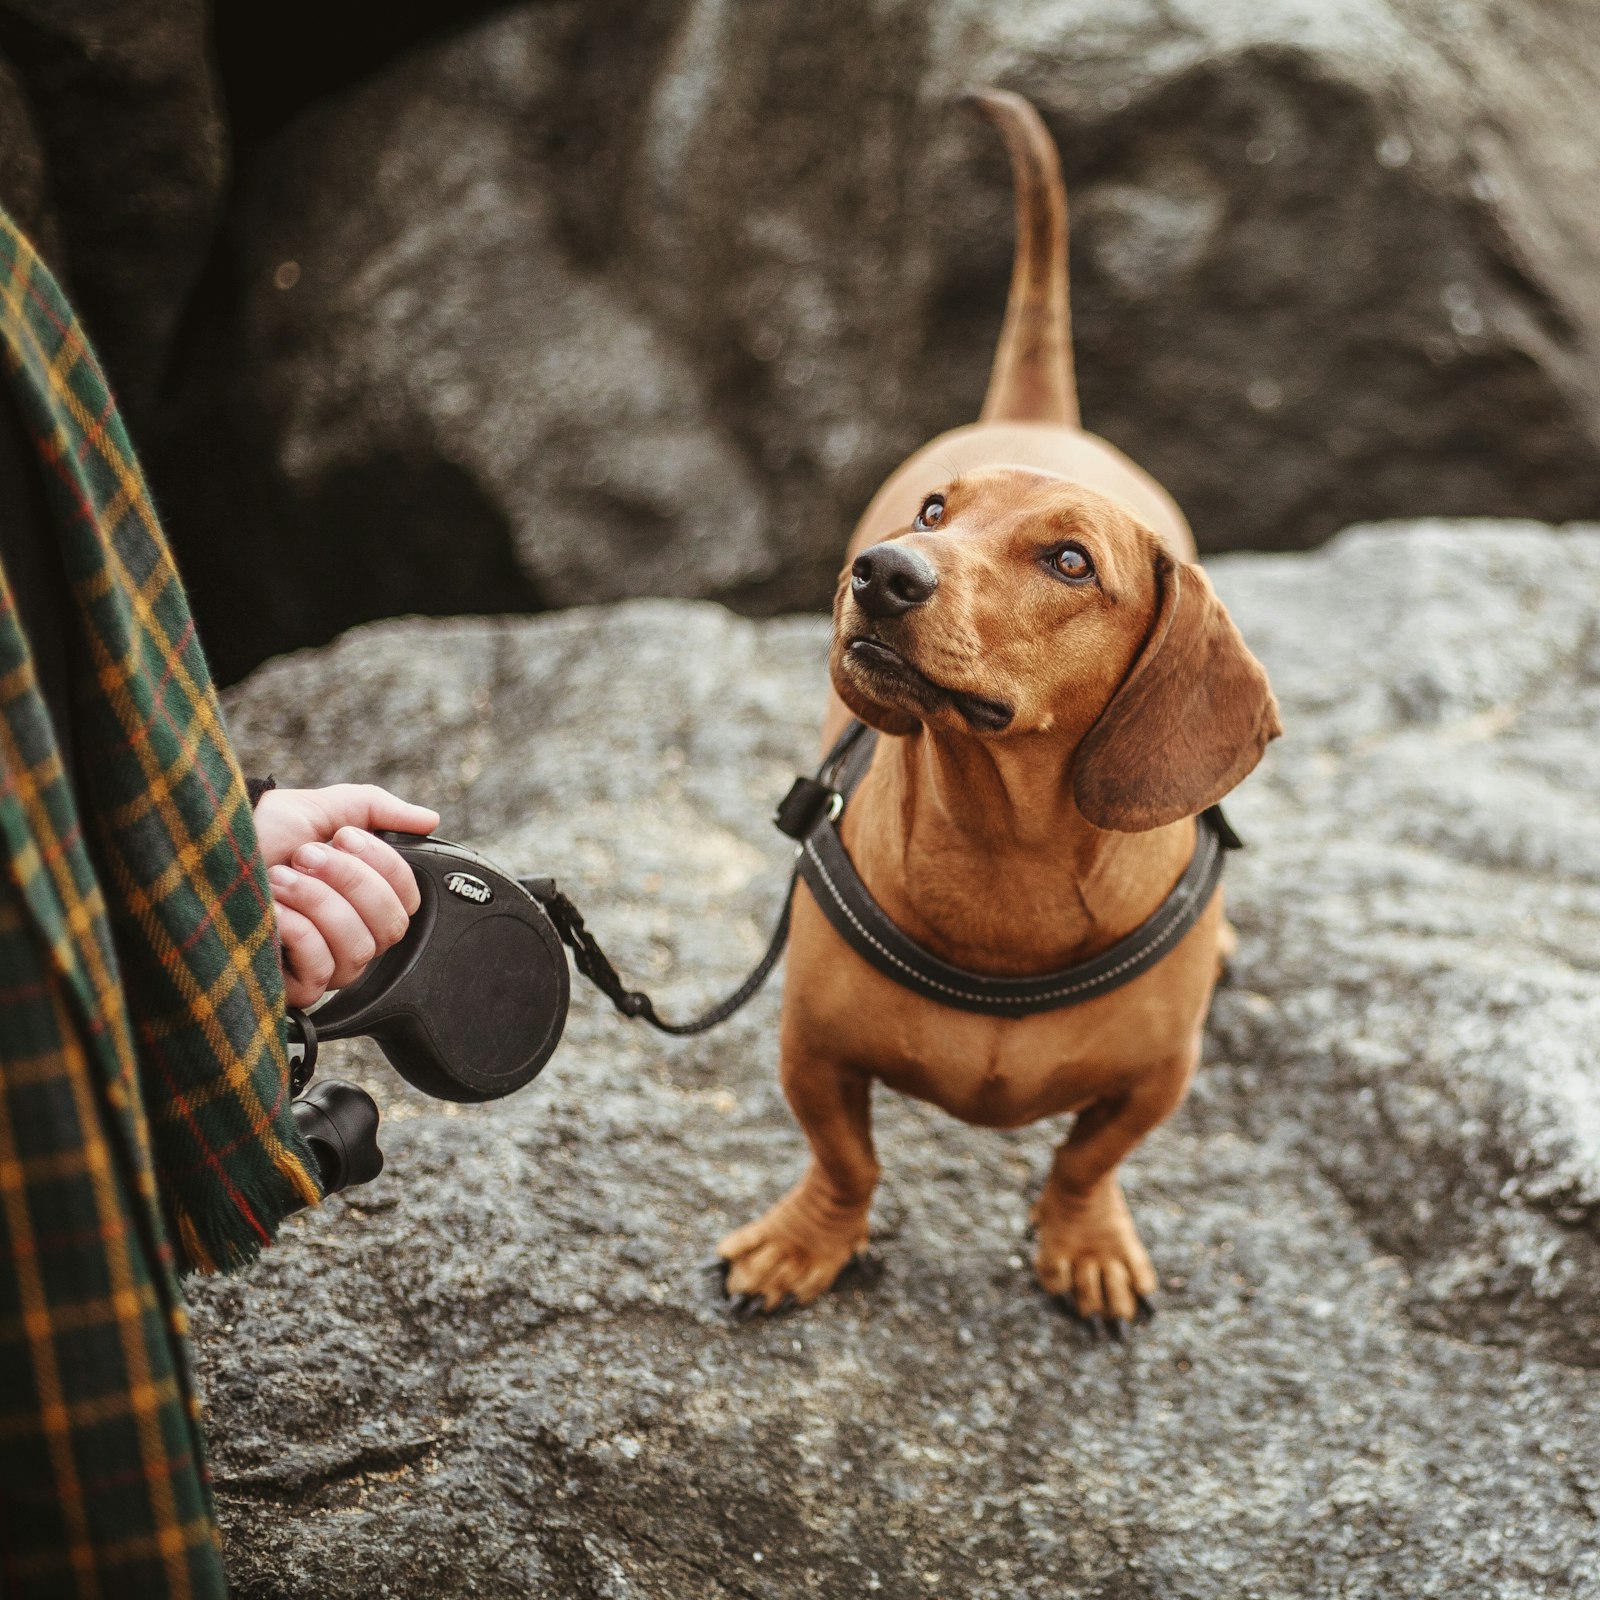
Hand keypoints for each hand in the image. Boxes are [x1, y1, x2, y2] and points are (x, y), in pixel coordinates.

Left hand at [254, 784, 440, 1007]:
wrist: (199, 850)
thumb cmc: (257, 830)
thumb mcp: (322, 809)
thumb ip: (378, 811)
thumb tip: (429, 820)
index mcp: (361, 898)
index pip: (408, 901)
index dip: (386, 869)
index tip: (345, 837)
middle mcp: (348, 935)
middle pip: (390, 928)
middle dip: (351, 883)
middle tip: (307, 855)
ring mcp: (323, 965)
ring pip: (359, 950)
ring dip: (320, 904)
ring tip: (280, 878)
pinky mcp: (293, 988)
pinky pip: (321, 971)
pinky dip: (298, 932)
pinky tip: (272, 911)